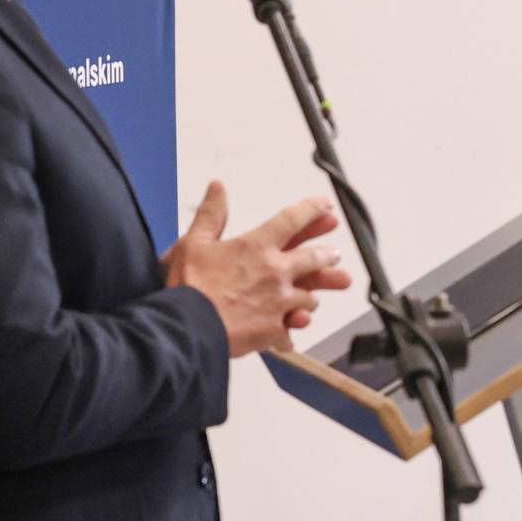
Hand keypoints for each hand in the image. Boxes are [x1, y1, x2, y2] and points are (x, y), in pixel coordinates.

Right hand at [162, 180, 353, 356]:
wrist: (187, 328)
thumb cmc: (189, 287)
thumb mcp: (193, 242)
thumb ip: (211, 214)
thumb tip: (217, 188)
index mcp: (257, 247)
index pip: (292, 220)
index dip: (313, 210)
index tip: (326, 207)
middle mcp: (276, 271)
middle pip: (315, 259)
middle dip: (327, 256)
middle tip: (334, 255)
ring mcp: (280, 301)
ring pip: (310, 298)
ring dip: (311, 297)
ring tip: (311, 298)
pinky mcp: (275, 329)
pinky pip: (291, 330)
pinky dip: (290, 330)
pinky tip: (290, 333)